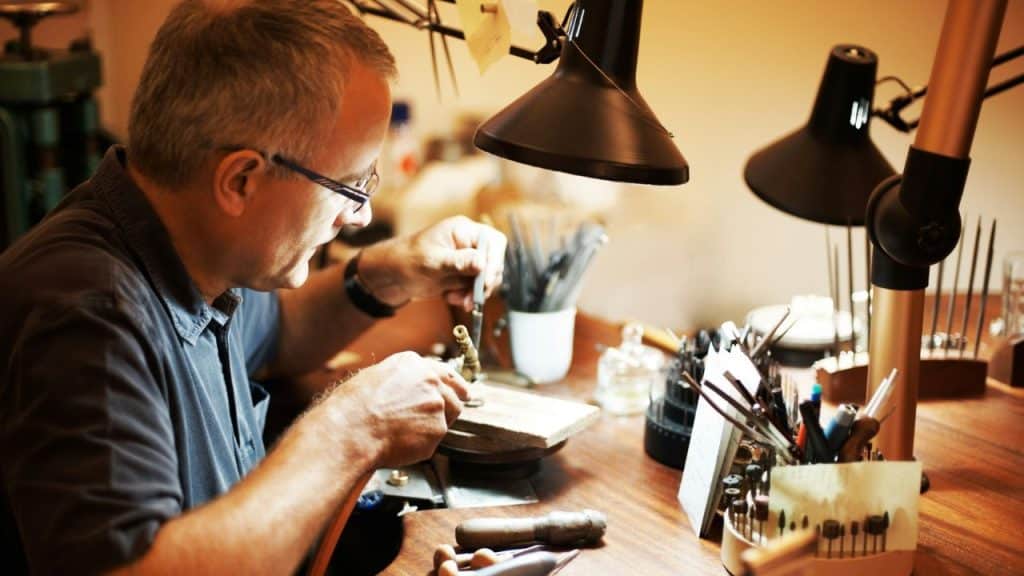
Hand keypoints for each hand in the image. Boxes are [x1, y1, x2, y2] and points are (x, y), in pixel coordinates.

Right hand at [326, 351, 469, 467]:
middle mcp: (430, 380)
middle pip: (454, 394)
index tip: (460, 391)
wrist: (350, 430)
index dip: (453, 384)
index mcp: (413, 364)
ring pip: (447, 418)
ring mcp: (436, 404)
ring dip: (434, 425)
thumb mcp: (374, 379)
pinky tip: (401, 443)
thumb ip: (400, 381)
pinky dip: (422, 444)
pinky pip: (434, 439)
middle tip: (441, 417)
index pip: (444, 372)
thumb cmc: (352, 408)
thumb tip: (406, 390)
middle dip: (450, 406)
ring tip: (406, 433)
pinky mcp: (438, 428)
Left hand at [358, 216, 506, 310]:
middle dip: (484, 282)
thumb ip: (458, 262)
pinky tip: (452, 297)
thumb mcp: (432, 261)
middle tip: (473, 297)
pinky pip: (475, 287)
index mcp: (463, 230)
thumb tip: (481, 263)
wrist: (391, 276)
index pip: (493, 241)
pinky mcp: (462, 275)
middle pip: (493, 261)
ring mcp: (466, 260)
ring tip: (458, 299)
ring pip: (485, 277)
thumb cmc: (406, 260)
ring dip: (475, 292)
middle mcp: (468, 243)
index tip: (485, 280)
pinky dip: (467, 296)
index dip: (494, 260)